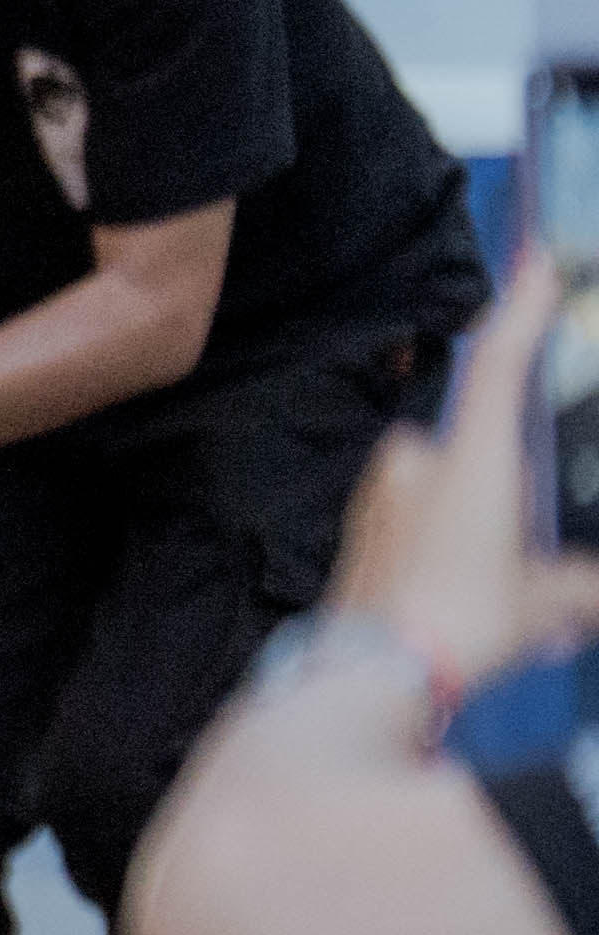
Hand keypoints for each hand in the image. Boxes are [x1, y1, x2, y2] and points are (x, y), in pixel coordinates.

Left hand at [324, 259, 598, 684]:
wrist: (372, 673)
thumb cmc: (462, 621)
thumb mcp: (550, 603)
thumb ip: (581, 588)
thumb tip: (593, 590)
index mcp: (470, 458)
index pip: (501, 365)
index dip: (522, 311)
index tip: (537, 260)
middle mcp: (418, 464)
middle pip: (481, 454)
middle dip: (512, 496)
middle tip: (529, 555)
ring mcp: (381, 498)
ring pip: (447, 497)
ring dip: (481, 535)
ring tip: (506, 598)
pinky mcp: (359, 537)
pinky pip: (416, 533)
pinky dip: (447, 561)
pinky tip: (468, 613)